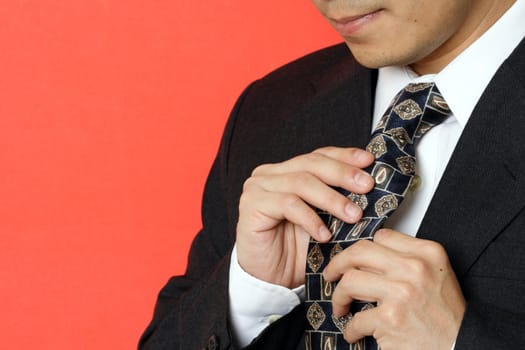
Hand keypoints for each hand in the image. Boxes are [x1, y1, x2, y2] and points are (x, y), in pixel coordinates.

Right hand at [235, 147, 374, 287]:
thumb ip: (339, 203)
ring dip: (331, 199)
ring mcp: (258, 188)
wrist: (269, 280)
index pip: (318, 156)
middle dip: (342, 174)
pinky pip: (288, 204)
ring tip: (353, 215)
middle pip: (311, 164)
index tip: (369, 161)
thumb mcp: (324, 222)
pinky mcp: (251, 205)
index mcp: (287, 172)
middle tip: (367, 185)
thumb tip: (371, 190)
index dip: (344, 157)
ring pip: (301, 182)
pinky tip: (325, 234)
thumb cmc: (295, 252)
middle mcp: (270, 175)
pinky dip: (310, 218)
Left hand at [324, 229, 465, 349]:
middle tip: (331, 275)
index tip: (351, 259)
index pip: (382, 237)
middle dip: (337, 264)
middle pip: (360, 252)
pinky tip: (354, 332)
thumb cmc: (445, 314)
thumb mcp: (435, 274)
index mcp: (427, 253)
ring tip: (341, 307)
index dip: (361, 249)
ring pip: (350, 282)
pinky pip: (356, 319)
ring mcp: (402, 293)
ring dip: (339, 297)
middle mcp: (415, 268)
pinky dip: (351, 329)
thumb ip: (407, 258)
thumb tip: (367, 256)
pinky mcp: (391, 319)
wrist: (461, 346)